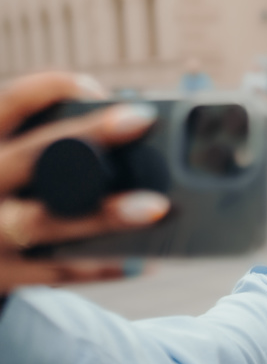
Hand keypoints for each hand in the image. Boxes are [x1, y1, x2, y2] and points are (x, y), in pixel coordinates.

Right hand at [0, 72, 169, 294]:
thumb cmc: (0, 196)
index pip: (9, 104)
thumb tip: (126, 128)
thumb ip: (43, 150)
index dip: (51, 89)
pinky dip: (101, 266)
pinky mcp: (4, 276)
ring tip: (155, 206)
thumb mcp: (6, 161)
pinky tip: (143, 261)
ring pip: (44, 221)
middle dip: (87, 135)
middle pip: (31, 156)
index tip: (96, 88)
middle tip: (140, 120)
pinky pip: (57, 272)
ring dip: (103, 214)